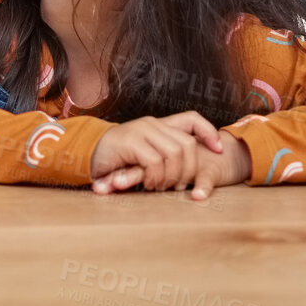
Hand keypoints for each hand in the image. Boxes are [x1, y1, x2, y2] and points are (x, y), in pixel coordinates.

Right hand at [89, 112, 223, 193]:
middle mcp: (151, 124)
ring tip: (159, 186)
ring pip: (174, 153)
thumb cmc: (117, 160)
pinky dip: (155, 177)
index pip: (192, 119)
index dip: (208, 133)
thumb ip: (164, 158)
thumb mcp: (144, 157)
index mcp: (158, 125)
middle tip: (178, 186)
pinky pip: (155, 161)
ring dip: (170, 176)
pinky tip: (147, 183)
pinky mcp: (130, 142)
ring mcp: (140, 131)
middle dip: (188, 170)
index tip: (219, 150)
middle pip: (187, 144)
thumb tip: (191, 172)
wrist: (85, 154)